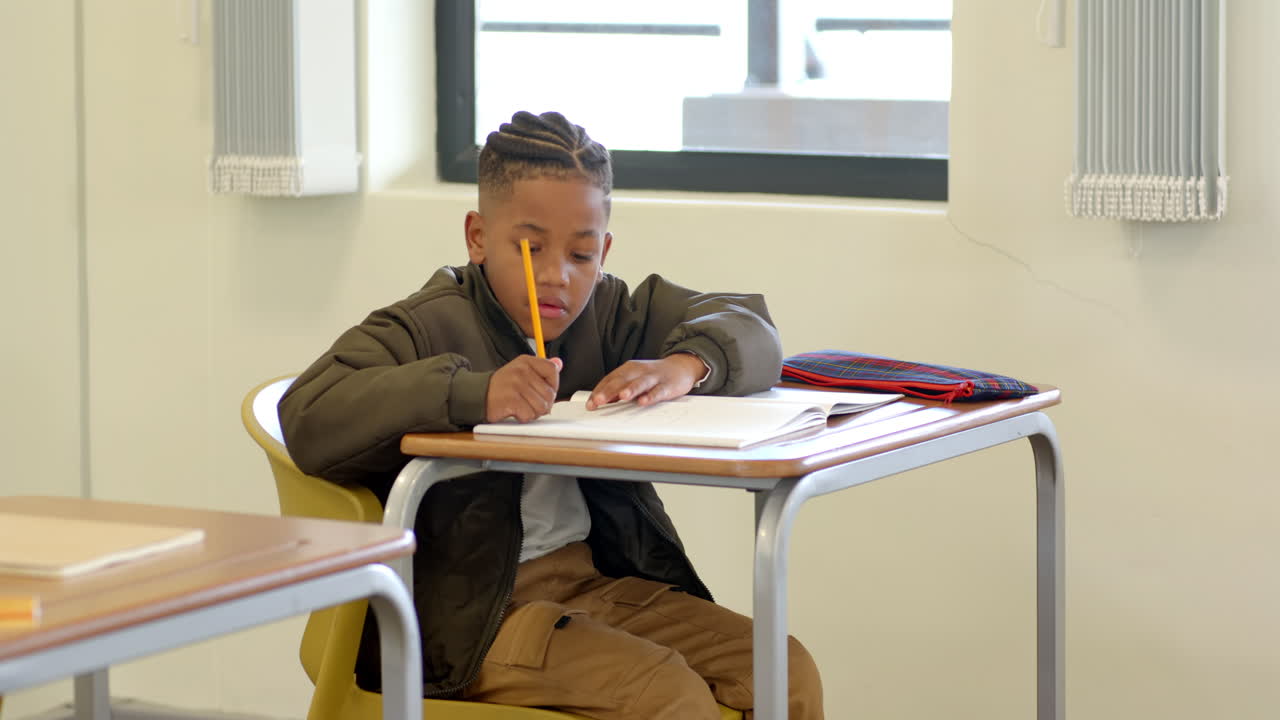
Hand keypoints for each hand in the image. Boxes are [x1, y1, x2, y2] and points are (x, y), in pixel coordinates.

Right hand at [486, 356, 562, 422]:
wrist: (478, 395)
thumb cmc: (502, 386)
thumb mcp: (521, 371)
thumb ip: (541, 370)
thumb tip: (559, 364)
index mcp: (526, 361)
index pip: (552, 371)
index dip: (553, 385)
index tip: (543, 391)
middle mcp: (521, 370)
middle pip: (549, 393)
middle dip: (542, 404)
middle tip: (529, 403)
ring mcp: (516, 384)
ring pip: (541, 407)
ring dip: (533, 412)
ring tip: (522, 407)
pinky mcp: (511, 400)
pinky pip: (529, 415)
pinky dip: (523, 417)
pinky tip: (515, 411)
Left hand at [586, 354, 706, 409]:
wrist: (681, 366)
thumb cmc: (653, 375)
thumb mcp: (634, 378)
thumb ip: (618, 388)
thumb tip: (600, 400)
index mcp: (629, 369)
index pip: (610, 379)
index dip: (599, 391)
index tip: (591, 404)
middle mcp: (639, 371)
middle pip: (622, 380)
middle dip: (609, 391)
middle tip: (598, 401)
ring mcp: (654, 378)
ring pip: (640, 383)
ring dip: (630, 389)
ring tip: (621, 397)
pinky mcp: (667, 385)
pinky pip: (658, 391)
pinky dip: (651, 396)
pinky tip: (644, 402)